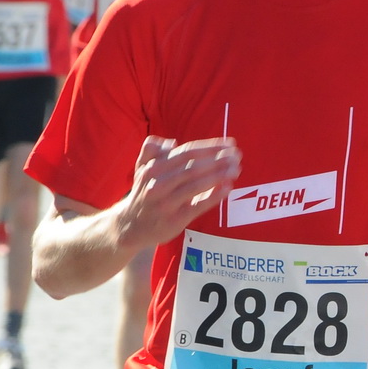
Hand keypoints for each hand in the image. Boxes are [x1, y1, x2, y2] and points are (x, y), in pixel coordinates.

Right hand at [114, 136, 241, 250]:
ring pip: (195, 185)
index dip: (210, 147)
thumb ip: (153, 150)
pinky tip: (228, 187)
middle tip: (237, 155)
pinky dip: (214, 196)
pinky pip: (197, 206)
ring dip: (218, 175)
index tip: (229, 143)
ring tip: (236, 168)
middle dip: (218, 159)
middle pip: (193, 167)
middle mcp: (158, 184)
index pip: (186, 153)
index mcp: (153, 168)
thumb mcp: (142, 168)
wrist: (130, 226)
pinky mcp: (174, 220)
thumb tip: (173, 143)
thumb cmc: (144, 192)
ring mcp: (166, 203)